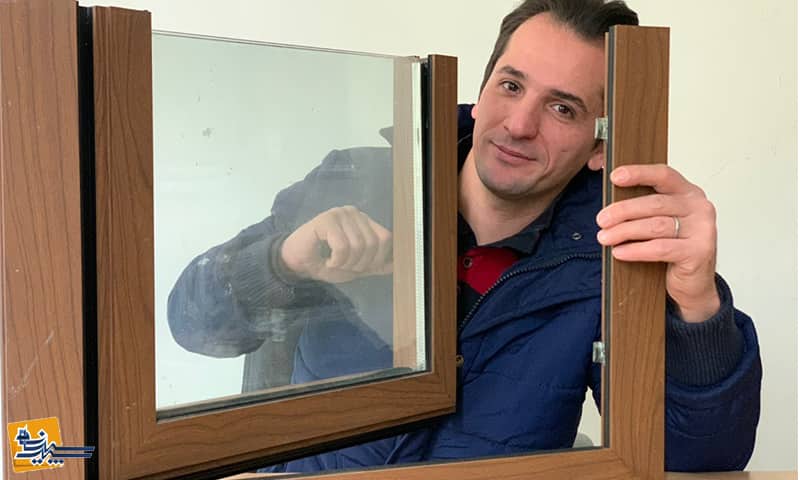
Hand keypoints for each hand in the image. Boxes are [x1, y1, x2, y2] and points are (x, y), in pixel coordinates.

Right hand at [280, 206, 392, 283]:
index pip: (386, 238)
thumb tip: (396, 265)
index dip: (376, 258)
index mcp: (365, 221)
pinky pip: (342, 246)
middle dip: (359, 263)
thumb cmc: (325, 262)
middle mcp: (355, 213)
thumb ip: (376, 265)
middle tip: (342, 265)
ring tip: (334, 262)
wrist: (297, 263)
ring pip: (358, 246)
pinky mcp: (326, 219)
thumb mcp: (356, 267)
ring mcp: (340, 214)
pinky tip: (327, 259)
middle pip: (372, 244)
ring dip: (346, 263)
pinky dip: (336, 260)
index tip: (358, 267)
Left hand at [595, 165, 719, 322]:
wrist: (693, 284)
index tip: (615, 176)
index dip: (639, 173)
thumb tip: (609, 205)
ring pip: (655, 226)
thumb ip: (643, 209)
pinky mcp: (699, 252)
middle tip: (601, 220)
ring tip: (605, 237)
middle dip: (623, 211)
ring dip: (625, 231)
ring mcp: (703, 229)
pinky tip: (620, 252)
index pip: (664, 175)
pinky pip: (660, 248)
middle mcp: (699, 208)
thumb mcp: (660, 223)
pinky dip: (636, 250)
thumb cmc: (673, 249)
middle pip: (655, 203)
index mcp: (689, 193)